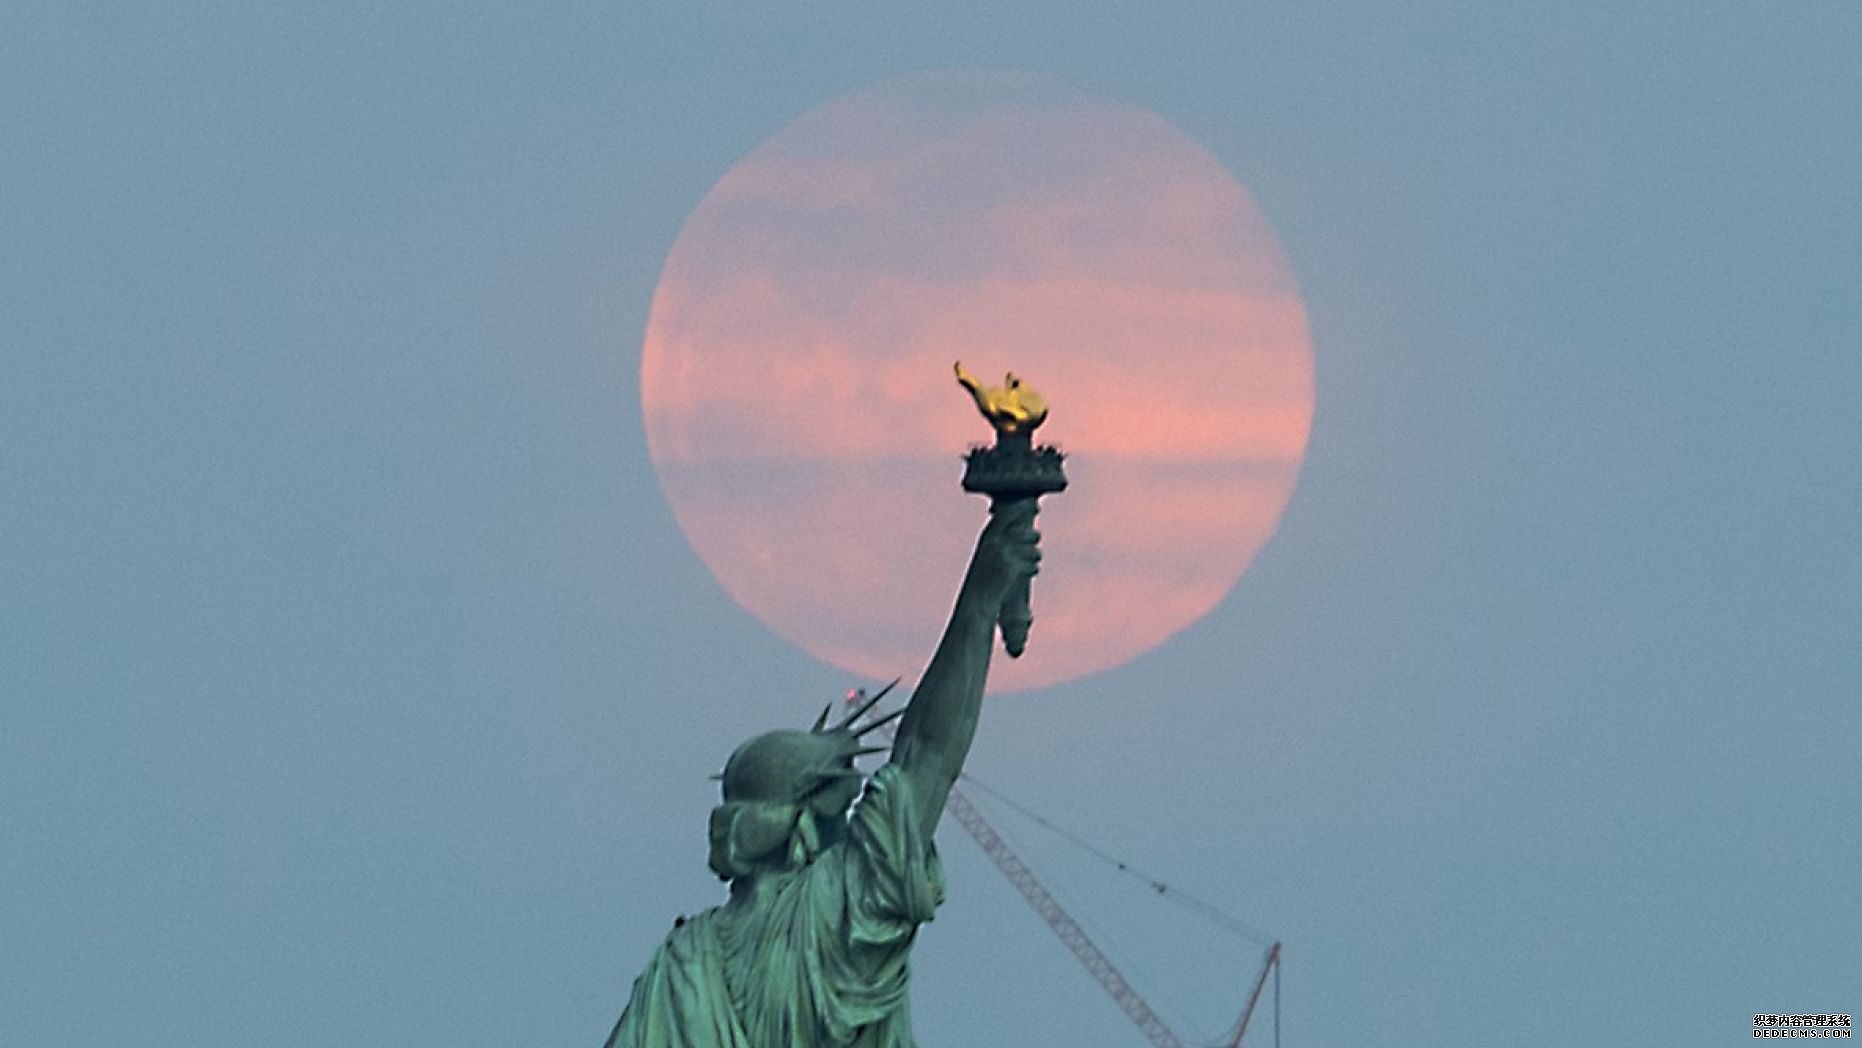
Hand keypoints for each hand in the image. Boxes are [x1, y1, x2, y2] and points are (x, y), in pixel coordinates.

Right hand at [963, 498, 1041, 613]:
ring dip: (1035, 557)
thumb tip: (1024, 529)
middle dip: (1034, 538)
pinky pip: (1033, 565)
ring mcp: (1004, 554)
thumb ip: (1002, 540)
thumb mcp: (988, 555)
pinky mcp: (1012, 568)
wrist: (975, 602)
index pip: (1007, 513)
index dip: (1022, 506)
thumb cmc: (983, 579)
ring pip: (1034, 550)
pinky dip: (1032, 570)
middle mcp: (995, 542)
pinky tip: (1027, 573)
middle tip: (1035, 540)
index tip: (1034, 503)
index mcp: (987, 536)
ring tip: (1030, 563)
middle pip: (1027, 532)